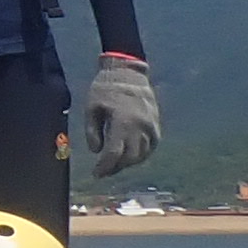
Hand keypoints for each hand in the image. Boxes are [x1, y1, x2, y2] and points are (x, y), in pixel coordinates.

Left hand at [84, 54, 160, 175]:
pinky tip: (128, 156)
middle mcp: (140, 127)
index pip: (113, 153)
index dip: (104, 167)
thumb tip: (96, 152)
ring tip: (113, 164)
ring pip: (141, 155)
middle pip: (129, 158)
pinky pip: (150, 147)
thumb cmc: (105, 89)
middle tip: (102, 171)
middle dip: (114, 168)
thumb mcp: (91, 108)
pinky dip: (140, 155)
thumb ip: (92, 132)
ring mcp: (151, 127)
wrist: (128, 73)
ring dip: (127, 163)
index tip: (95, 174)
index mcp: (122, 122)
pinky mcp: (156, 125)